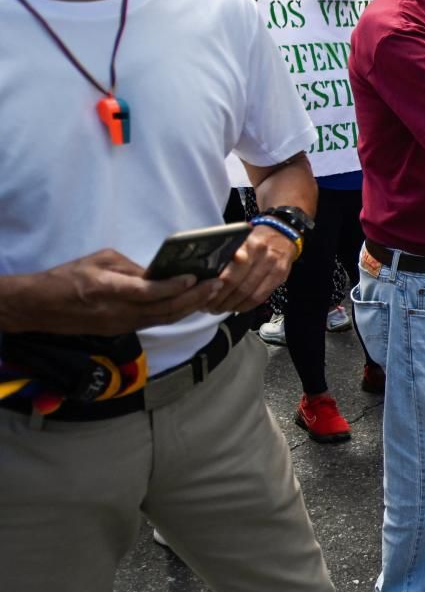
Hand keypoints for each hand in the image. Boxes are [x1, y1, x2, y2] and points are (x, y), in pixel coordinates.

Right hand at [3, 249, 220, 335]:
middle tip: (216, 284)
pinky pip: (156, 322)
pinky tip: (191, 303)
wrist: (42, 307)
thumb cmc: (69, 277)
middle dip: (194, 297)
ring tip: (211, 292)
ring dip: (190, 306)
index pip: (148, 292)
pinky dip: (176, 313)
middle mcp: (119, 312)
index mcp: (108, 290)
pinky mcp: (124, 331)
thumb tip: (159, 272)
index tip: (196, 277)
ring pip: (165, 319)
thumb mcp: (100, 260)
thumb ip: (131, 267)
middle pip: (164, 309)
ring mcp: (122, 325)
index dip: (174, 286)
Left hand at [207, 226, 295, 313]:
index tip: (204, 295)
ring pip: (250, 295)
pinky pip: (261, 298)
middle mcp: (263, 257)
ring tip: (219, 308)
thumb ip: (226, 254)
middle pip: (240, 287)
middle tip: (208, 306)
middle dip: (222, 300)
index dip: (217, 289)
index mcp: (248, 246)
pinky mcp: (280, 277)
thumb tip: (206, 276)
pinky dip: (246, 306)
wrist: (283, 233)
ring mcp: (274, 268)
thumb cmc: (256, 237)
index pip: (231, 273)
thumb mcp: (239, 239)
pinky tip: (235, 307)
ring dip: (232, 305)